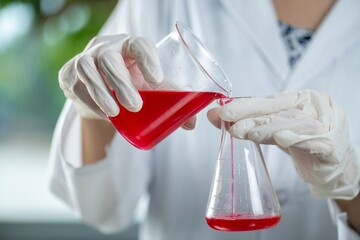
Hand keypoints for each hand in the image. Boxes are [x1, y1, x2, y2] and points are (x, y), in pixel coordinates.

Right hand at [59, 34, 162, 118]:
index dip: (148, 59)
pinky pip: (75, 85)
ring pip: (87, 68)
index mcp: (131, 47)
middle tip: (135, 106)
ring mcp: (85, 58)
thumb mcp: (150, 88)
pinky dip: (89, 101)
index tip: (156, 80)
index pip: (139, 45)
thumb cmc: (131, 83)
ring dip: (101, 93)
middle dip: (121, 83)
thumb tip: (191, 123)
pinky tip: (103, 114)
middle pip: (110, 58)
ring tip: (115, 113)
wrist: (102, 91)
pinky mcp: (69, 73)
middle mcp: (107, 47)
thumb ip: (169, 100)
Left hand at [208, 89, 359, 198]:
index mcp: (300, 99)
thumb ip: (248, 122)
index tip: (223, 112)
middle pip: (278, 112)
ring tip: (249, 134)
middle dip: (251, 119)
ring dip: (269, 129)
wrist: (332, 163)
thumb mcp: (272, 129)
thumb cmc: (300, 141)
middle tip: (231, 126)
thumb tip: (215, 115)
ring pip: (293, 125)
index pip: (269, 101)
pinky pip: (315, 142)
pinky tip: (283, 140)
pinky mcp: (332, 145)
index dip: (246, 106)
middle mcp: (314, 107)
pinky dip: (298, 140)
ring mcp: (326, 124)